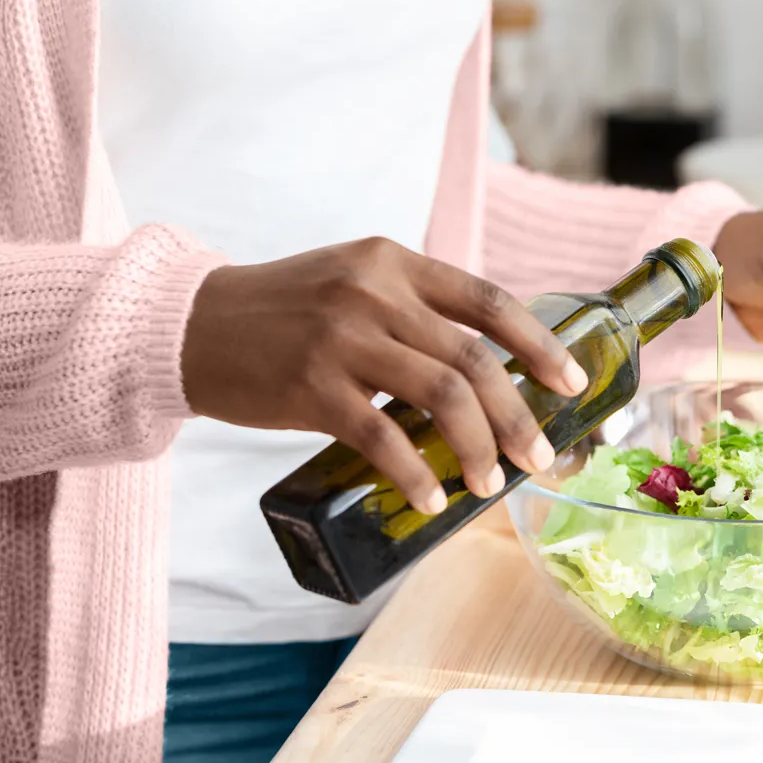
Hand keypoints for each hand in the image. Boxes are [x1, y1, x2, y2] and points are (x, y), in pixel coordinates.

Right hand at [181, 237, 588, 513]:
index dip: (539, 345)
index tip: (571, 383)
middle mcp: (375, 293)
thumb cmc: (284, 313)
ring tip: (490, 484)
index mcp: (394, 264)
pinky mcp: (311, 385)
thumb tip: (484, 370)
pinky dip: (415, 472)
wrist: (191, 325)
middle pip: (475, 359)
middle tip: (539, 457)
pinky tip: (431, 498)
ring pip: (441, 396)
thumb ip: (412, 310)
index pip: (489, 301)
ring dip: (478, 448)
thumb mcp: (353, 284)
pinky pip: (383, 436)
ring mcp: (343, 337)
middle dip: (519, 416)